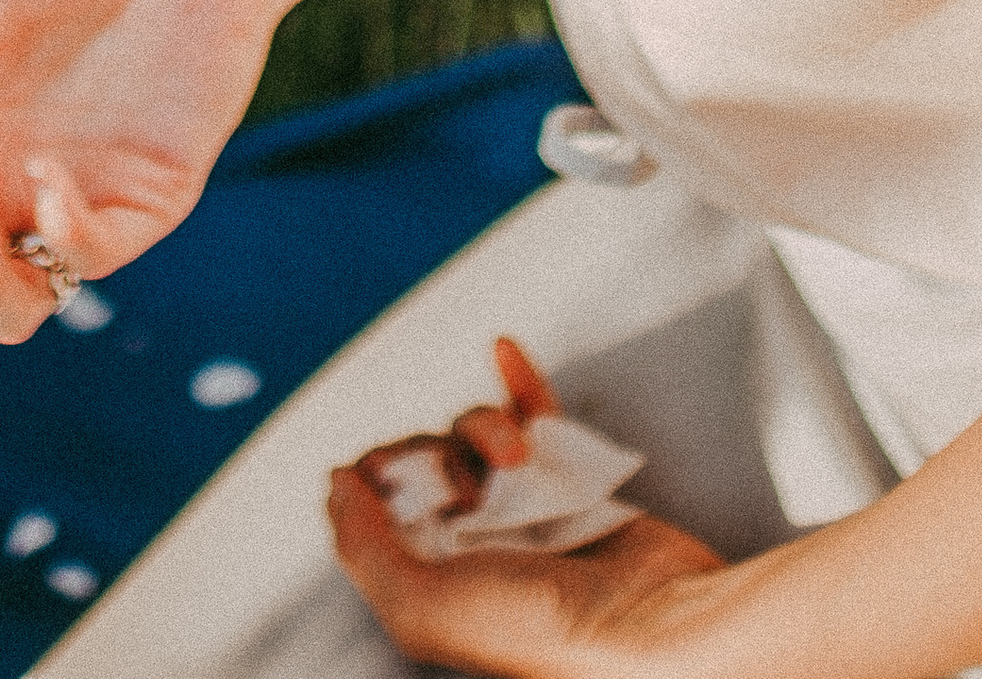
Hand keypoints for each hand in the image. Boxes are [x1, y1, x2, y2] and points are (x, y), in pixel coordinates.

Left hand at [330, 341, 724, 676]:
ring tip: (519, 456)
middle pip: (429, 460)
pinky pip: (538, 414)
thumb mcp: (424, 607)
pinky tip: (504, 350)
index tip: (382, 474)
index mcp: (432, 581)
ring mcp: (524, 512)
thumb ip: (364, 549)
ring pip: (479, 434)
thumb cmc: (539, 631)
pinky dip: (519, 380)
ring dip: (487, 425)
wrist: (646, 625)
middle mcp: (474, 547)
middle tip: (464, 483)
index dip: (379, 477)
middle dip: (437, 452)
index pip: (382, 505)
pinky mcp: (572, 483)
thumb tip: (335, 486)